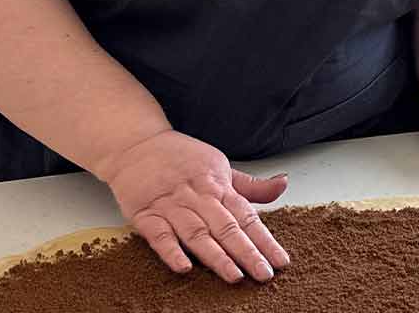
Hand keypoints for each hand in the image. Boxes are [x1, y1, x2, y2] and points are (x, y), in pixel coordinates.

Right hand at [97, 129, 290, 282]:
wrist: (135, 143)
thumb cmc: (180, 158)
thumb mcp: (219, 166)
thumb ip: (249, 185)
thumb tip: (283, 184)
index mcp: (217, 185)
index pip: (246, 215)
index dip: (264, 239)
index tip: (280, 260)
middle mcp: (197, 196)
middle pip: (225, 227)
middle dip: (246, 252)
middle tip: (264, 274)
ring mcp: (171, 205)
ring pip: (196, 233)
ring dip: (215, 255)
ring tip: (234, 275)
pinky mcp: (145, 214)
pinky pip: (159, 234)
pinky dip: (171, 251)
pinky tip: (184, 266)